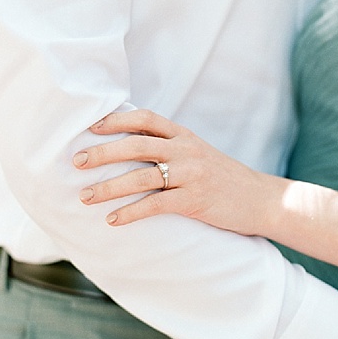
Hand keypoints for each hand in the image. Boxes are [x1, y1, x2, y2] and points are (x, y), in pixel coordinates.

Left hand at [73, 109, 274, 234]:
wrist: (261, 199)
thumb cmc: (221, 177)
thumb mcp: (196, 153)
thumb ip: (168, 146)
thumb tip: (126, 144)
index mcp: (184, 135)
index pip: (145, 118)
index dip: (115, 120)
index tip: (89, 127)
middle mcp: (186, 150)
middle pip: (136, 144)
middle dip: (103, 152)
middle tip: (76, 161)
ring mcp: (191, 175)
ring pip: (141, 176)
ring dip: (108, 187)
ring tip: (85, 196)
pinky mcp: (195, 200)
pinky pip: (156, 205)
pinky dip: (131, 212)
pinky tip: (112, 220)